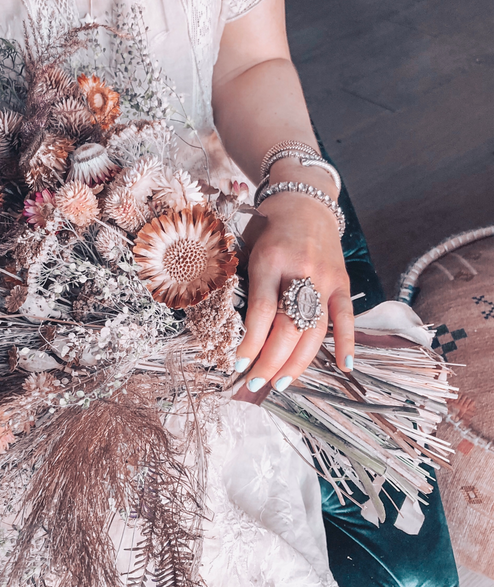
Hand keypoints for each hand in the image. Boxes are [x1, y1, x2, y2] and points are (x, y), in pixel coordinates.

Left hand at [233, 170, 353, 395]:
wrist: (304, 202)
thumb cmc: (268, 229)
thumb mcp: (248, 250)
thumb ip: (246, 286)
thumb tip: (240, 334)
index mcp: (270, 261)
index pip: (262, 312)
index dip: (251, 344)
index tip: (238, 365)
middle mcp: (300, 270)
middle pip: (288, 327)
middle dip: (270, 362)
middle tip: (255, 383)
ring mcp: (325, 277)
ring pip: (315, 330)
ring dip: (298, 362)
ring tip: (280, 383)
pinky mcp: (342, 281)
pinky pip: (346, 317)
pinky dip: (347, 342)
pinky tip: (344, 367)